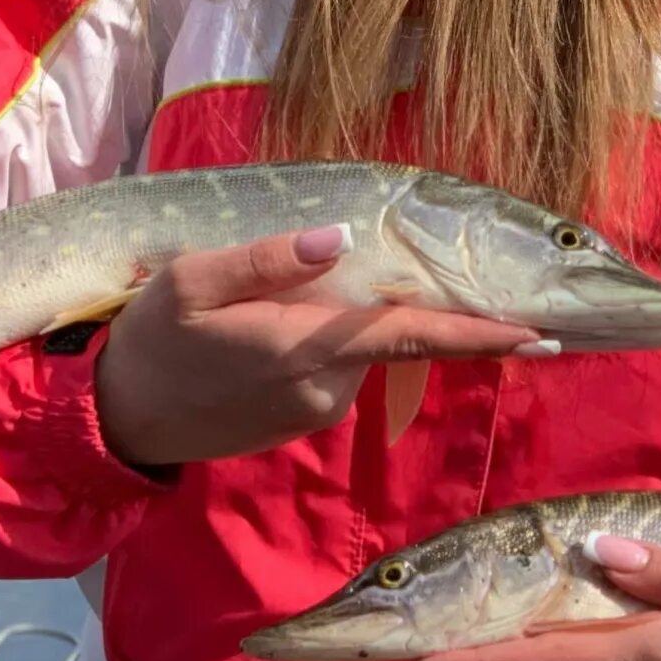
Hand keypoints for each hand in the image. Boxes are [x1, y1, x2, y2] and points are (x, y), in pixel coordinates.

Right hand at [94, 224, 541, 468]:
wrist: (120, 419)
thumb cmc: (153, 338)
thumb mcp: (194, 280)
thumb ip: (270, 258)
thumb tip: (341, 240)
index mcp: (305, 348)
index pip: (411, 336)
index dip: (480, 334)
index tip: (539, 333)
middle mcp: (326, 389)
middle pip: (386, 332)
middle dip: (382, 297)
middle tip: (322, 270)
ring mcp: (317, 411)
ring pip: (357, 349)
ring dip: (337, 319)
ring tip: (260, 307)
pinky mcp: (304, 420)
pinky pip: (333, 368)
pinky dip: (320, 341)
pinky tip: (261, 332)